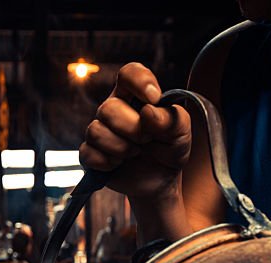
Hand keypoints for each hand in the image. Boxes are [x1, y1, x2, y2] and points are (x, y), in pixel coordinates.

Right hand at [79, 63, 191, 198]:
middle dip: (133, 129)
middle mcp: (114, 109)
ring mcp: (101, 131)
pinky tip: (119, 164)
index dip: (139, 82)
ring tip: (135, 153)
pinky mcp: (91, 154)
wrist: (161, 181)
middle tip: (147, 140)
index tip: (154, 98)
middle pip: (109, 108)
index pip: (129, 74)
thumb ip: (173, 120)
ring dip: (121, 148)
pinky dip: (108, 163)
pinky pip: (89, 154)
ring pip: (96, 131)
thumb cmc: (169, 150)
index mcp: (136, 96)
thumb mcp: (182, 134)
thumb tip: (148, 111)